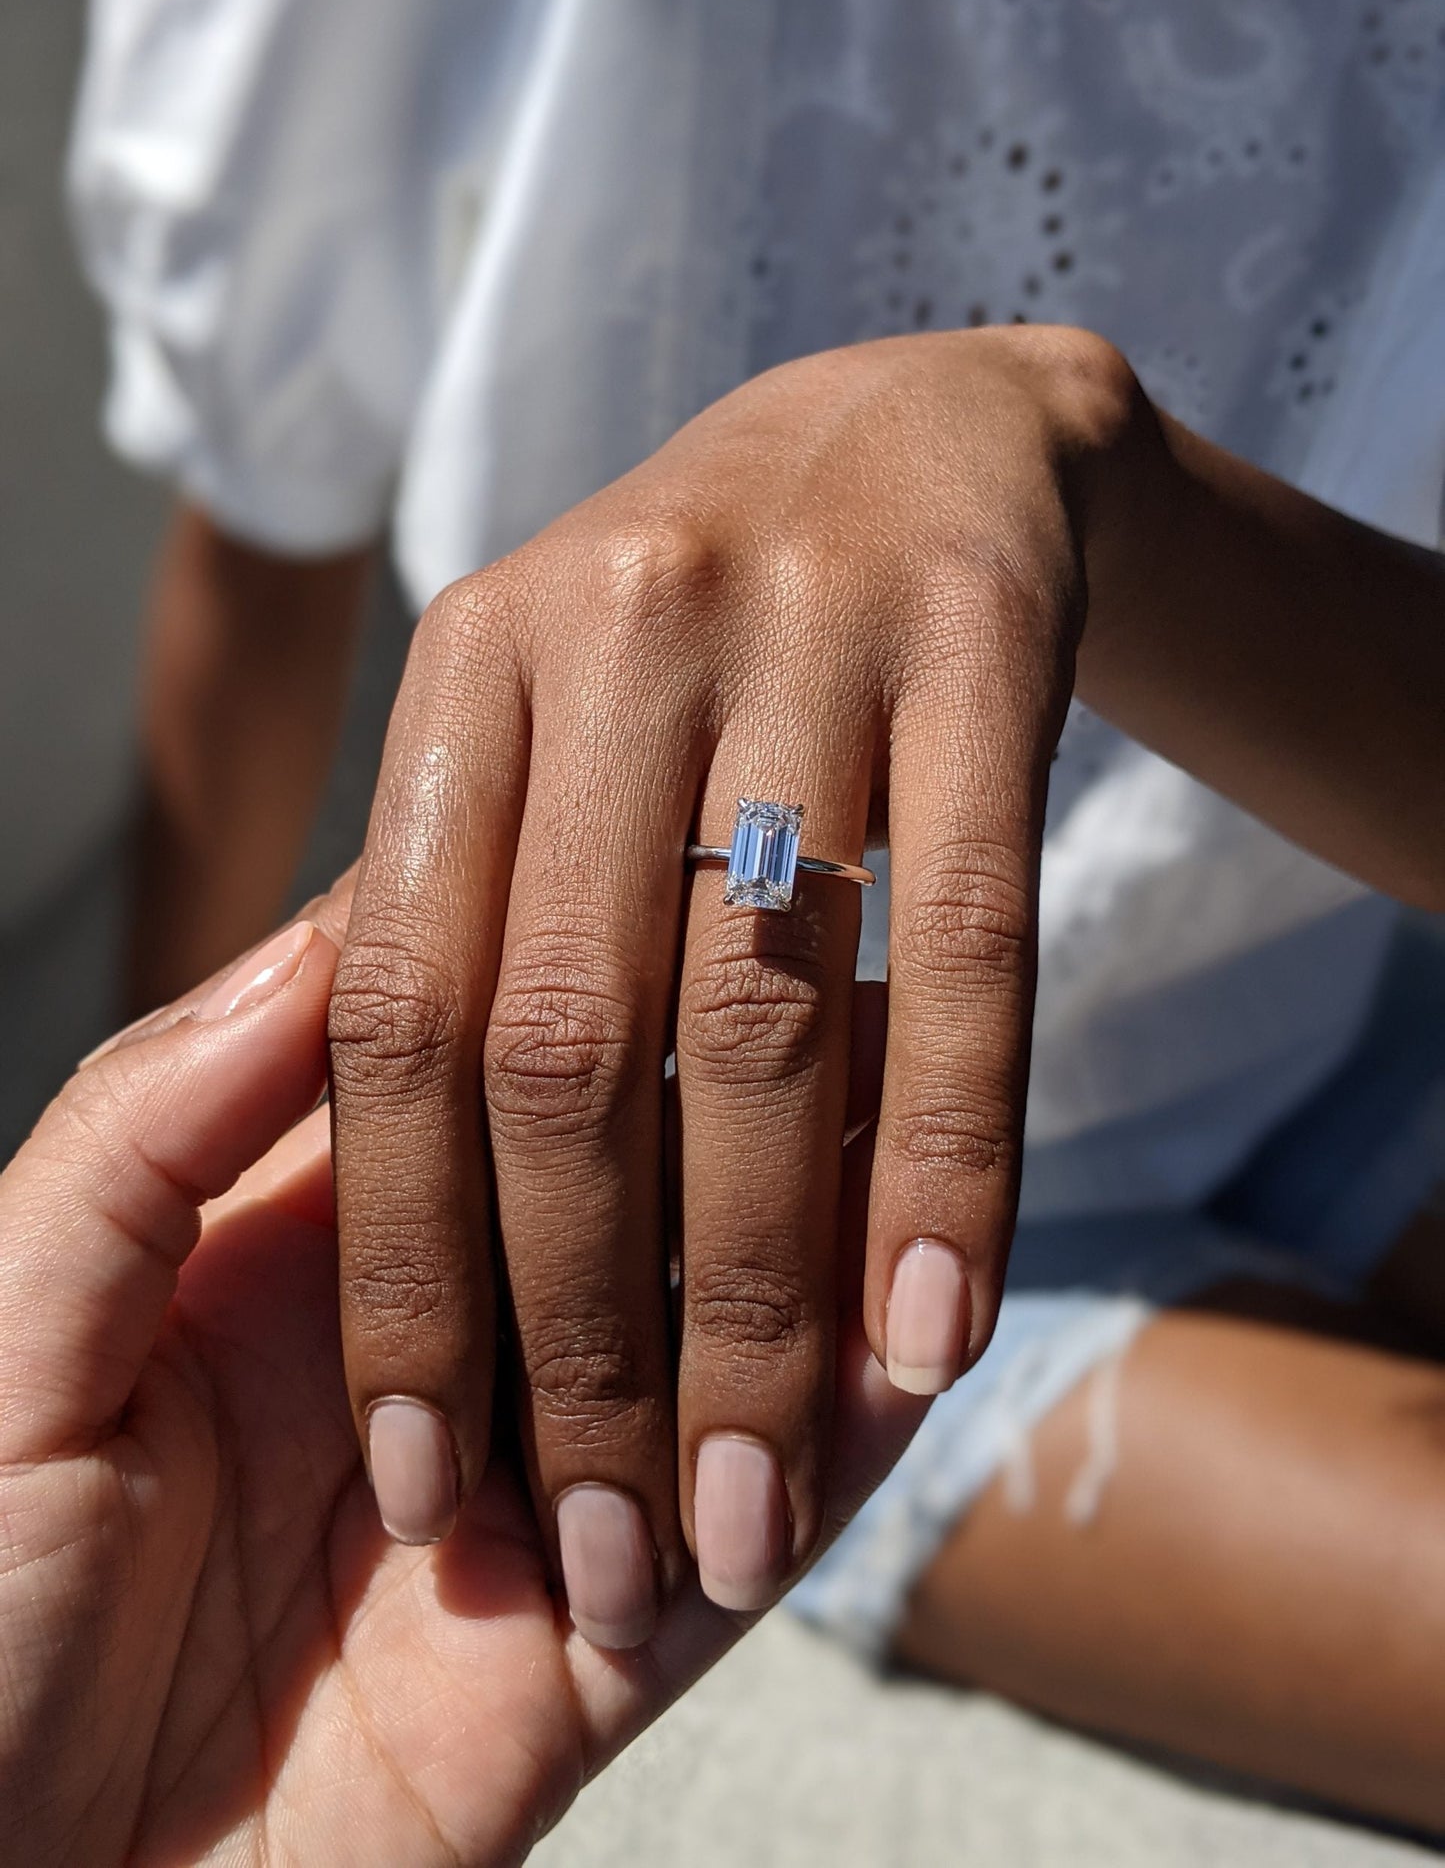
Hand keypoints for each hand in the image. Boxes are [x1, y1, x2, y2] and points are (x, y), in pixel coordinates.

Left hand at [0, 917, 918, 1864]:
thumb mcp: (8, 1344)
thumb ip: (145, 1140)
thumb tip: (318, 935)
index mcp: (301, 1251)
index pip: (476, 1078)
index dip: (575, 979)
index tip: (675, 864)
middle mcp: (442, 1347)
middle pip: (620, 1200)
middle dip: (733, 1105)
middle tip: (854, 984)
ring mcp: (526, 1500)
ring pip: (707, 1356)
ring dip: (815, 1266)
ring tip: (920, 1151)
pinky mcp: (583, 1664)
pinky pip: (733, 1550)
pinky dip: (829, 1463)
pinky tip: (906, 1357)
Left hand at [330, 324, 1150, 1635]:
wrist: (925, 428)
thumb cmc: (708, 641)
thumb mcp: (542, 728)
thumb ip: (462, 915)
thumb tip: (383, 1197)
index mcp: (465, 676)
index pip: (401, 1013)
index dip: (405, 1258)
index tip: (424, 1471)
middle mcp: (609, 632)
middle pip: (570, 1047)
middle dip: (586, 1330)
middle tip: (612, 1542)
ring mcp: (803, 625)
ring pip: (762, 1022)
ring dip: (759, 1296)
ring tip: (758, 1503)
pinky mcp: (979, 638)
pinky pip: (959, 947)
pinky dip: (945, 1155)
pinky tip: (930, 1334)